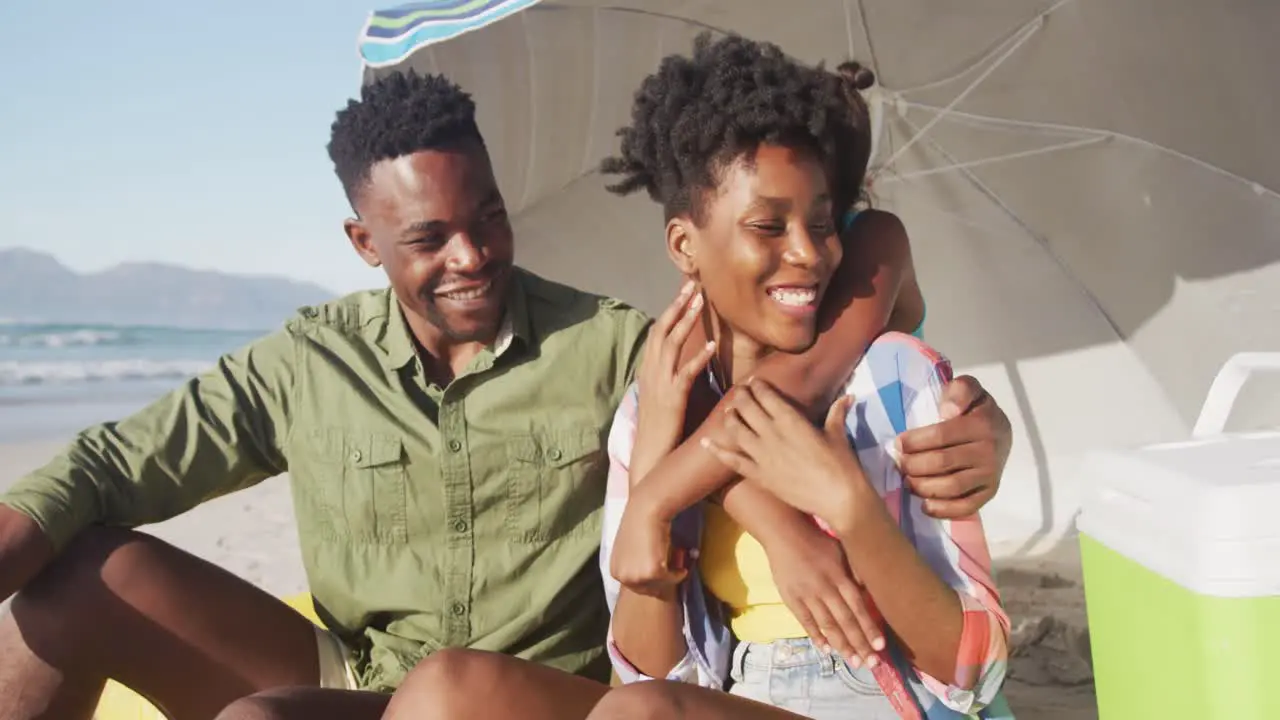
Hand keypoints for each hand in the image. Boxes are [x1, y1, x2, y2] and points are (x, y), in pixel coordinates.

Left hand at [609, 491, 686, 597]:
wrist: (646, 510)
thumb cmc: (638, 522)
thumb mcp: (629, 548)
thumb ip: (634, 563)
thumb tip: (648, 571)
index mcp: (615, 571)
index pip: (635, 586)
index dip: (651, 580)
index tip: (663, 572)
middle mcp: (623, 577)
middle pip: (647, 590)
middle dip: (661, 581)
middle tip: (674, 570)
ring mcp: (637, 576)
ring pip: (660, 586)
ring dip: (671, 577)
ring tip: (678, 563)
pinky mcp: (652, 573)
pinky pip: (670, 579)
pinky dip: (678, 574)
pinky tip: (681, 563)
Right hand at [631, 281, 716, 484]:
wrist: (650, 454)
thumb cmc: (660, 427)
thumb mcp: (661, 396)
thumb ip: (670, 376)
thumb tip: (684, 362)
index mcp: (649, 369)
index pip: (658, 331)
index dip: (670, 310)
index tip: (683, 293)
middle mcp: (651, 371)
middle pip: (663, 330)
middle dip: (678, 306)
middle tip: (693, 285)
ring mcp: (660, 383)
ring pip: (672, 344)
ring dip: (686, 321)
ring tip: (701, 303)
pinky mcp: (672, 398)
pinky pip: (685, 372)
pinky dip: (697, 357)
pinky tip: (710, 345)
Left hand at [701, 380, 862, 521]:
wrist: (839, 498)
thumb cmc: (842, 464)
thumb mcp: (838, 434)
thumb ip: (837, 413)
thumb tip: (848, 396)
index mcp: (791, 419)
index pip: (766, 394)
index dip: (757, 385)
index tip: (753, 382)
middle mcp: (772, 433)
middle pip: (746, 407)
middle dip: (740, 397)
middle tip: (739, 394)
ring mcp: (763, 455)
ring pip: (735, 429)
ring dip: (729, 418)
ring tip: (728, 413)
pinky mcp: (759, 476)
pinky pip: (732, 461)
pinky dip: (717, 450)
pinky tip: (705, 442)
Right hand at [762, 522, 884, 666]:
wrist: (782, 532)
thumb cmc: (816, 540)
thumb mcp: (841, 549)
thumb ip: (855, 570)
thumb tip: (869, 590)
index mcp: (839, 575)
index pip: (858, 606)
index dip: (869, 627)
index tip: (880, 646)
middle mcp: (825, 588)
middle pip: (845, 620)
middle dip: (859, 643)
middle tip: (871, 663)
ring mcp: (807, 595)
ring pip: (827, 625)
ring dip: (841, 645)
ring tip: (853, 661)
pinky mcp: (791, 598)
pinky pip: (806, 621)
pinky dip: (816, 636)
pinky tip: (826, 649)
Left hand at [896, 375, 1011, 517]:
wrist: (1000, 430)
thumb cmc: (973, 408)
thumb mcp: (968, 388)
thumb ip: (959, 390)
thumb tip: (948, 411)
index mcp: (982, 424)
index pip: (940, 436)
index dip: (914, 441)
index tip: (898, 443)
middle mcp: (988, 452)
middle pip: (941, 463)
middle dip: (913, 465)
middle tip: (899, 463)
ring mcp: (990, 475)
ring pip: (950, 487)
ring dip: (922, 487)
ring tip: (907, 481)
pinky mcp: (989, 493)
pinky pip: (965, 507)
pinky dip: (942, 510)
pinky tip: (924, 504)